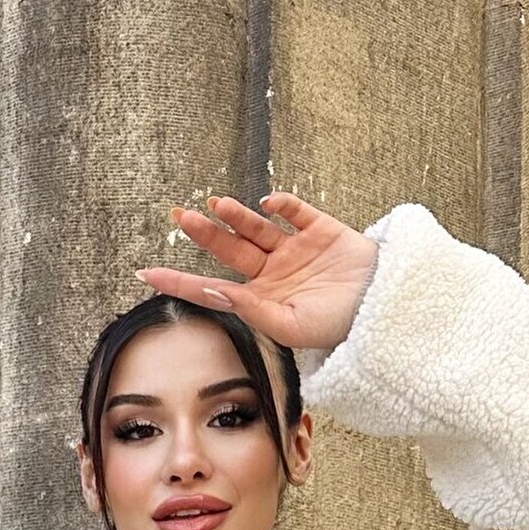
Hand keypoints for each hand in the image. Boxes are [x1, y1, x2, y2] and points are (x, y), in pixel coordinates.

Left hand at [138, 191, 379, 355]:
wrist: (384, 310)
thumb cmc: (337, 326)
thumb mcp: (290, 326)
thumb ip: (251, 309)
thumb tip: (213, 290)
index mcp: (260, 300)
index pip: (210, 288)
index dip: (178, 281)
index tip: (145, 274)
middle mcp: (272, 273)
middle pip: (229, 251)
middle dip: (204, 235)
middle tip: (179, 218)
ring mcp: (294, 249)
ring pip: (255, 228)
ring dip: (235, 216)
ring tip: (214, 206)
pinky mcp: (319, 229)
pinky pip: (294, 211)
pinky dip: (281, 204)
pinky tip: (270, 202)